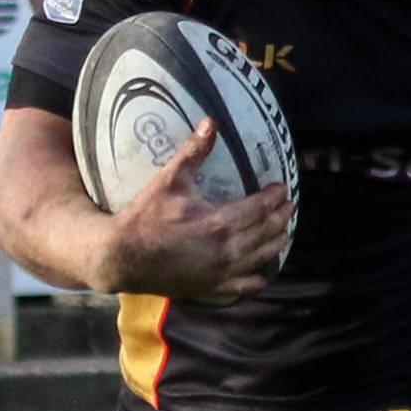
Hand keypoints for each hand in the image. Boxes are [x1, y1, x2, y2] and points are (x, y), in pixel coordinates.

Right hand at [100, 122, 293, 299]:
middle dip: (280, 217)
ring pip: (261, 258)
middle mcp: (226, 250)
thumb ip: (193, 152)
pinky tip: (262, 272)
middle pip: (266, 231)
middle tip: (288, 205)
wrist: (121, 257)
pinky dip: (257, 278)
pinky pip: (244, 286)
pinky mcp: (211, 288)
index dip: (273, 196)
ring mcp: (221, 272)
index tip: (281, 187)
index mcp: (219, 223)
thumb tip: (211, 122)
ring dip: (276, 244)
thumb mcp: (169, 180)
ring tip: (284, 233)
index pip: (259, 207)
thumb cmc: (144, 217)